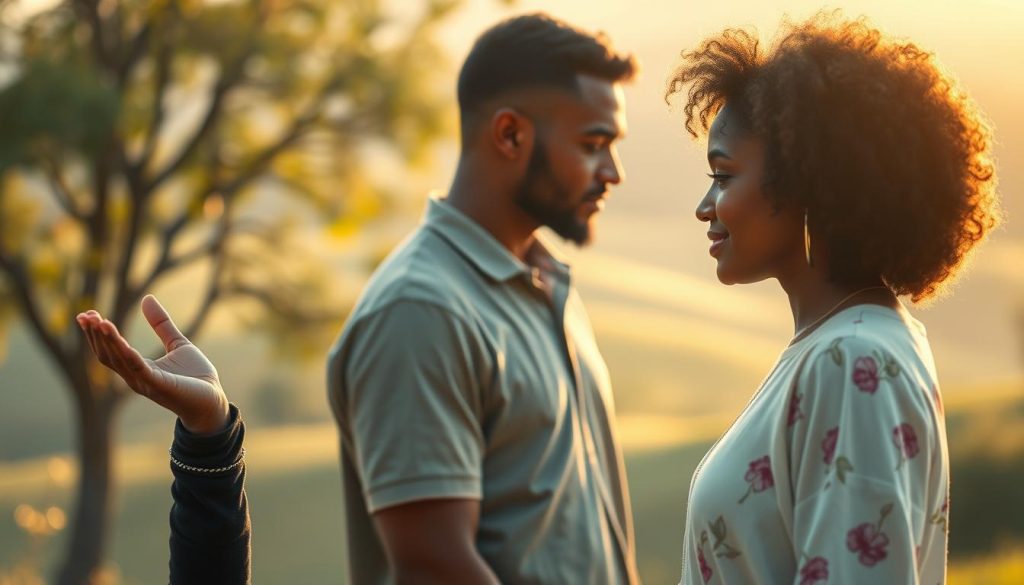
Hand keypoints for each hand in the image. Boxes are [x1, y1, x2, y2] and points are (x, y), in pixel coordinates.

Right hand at [76, 295, 229, 434]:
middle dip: (96, 335)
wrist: (213, 400)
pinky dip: (129, 356)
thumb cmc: (195, 376)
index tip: (87, 314)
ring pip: (120, 361)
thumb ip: (161, 324)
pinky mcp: (160, 385)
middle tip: (86, 315)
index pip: (109, 350)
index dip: (97, 333)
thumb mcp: (177, 343)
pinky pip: (140, 369)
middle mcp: (136, 377)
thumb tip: (146, 298)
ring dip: (109, 341)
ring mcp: (146, 383)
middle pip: (108, 355)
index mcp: (138, 367)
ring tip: (100, 321)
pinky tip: (122, 342)